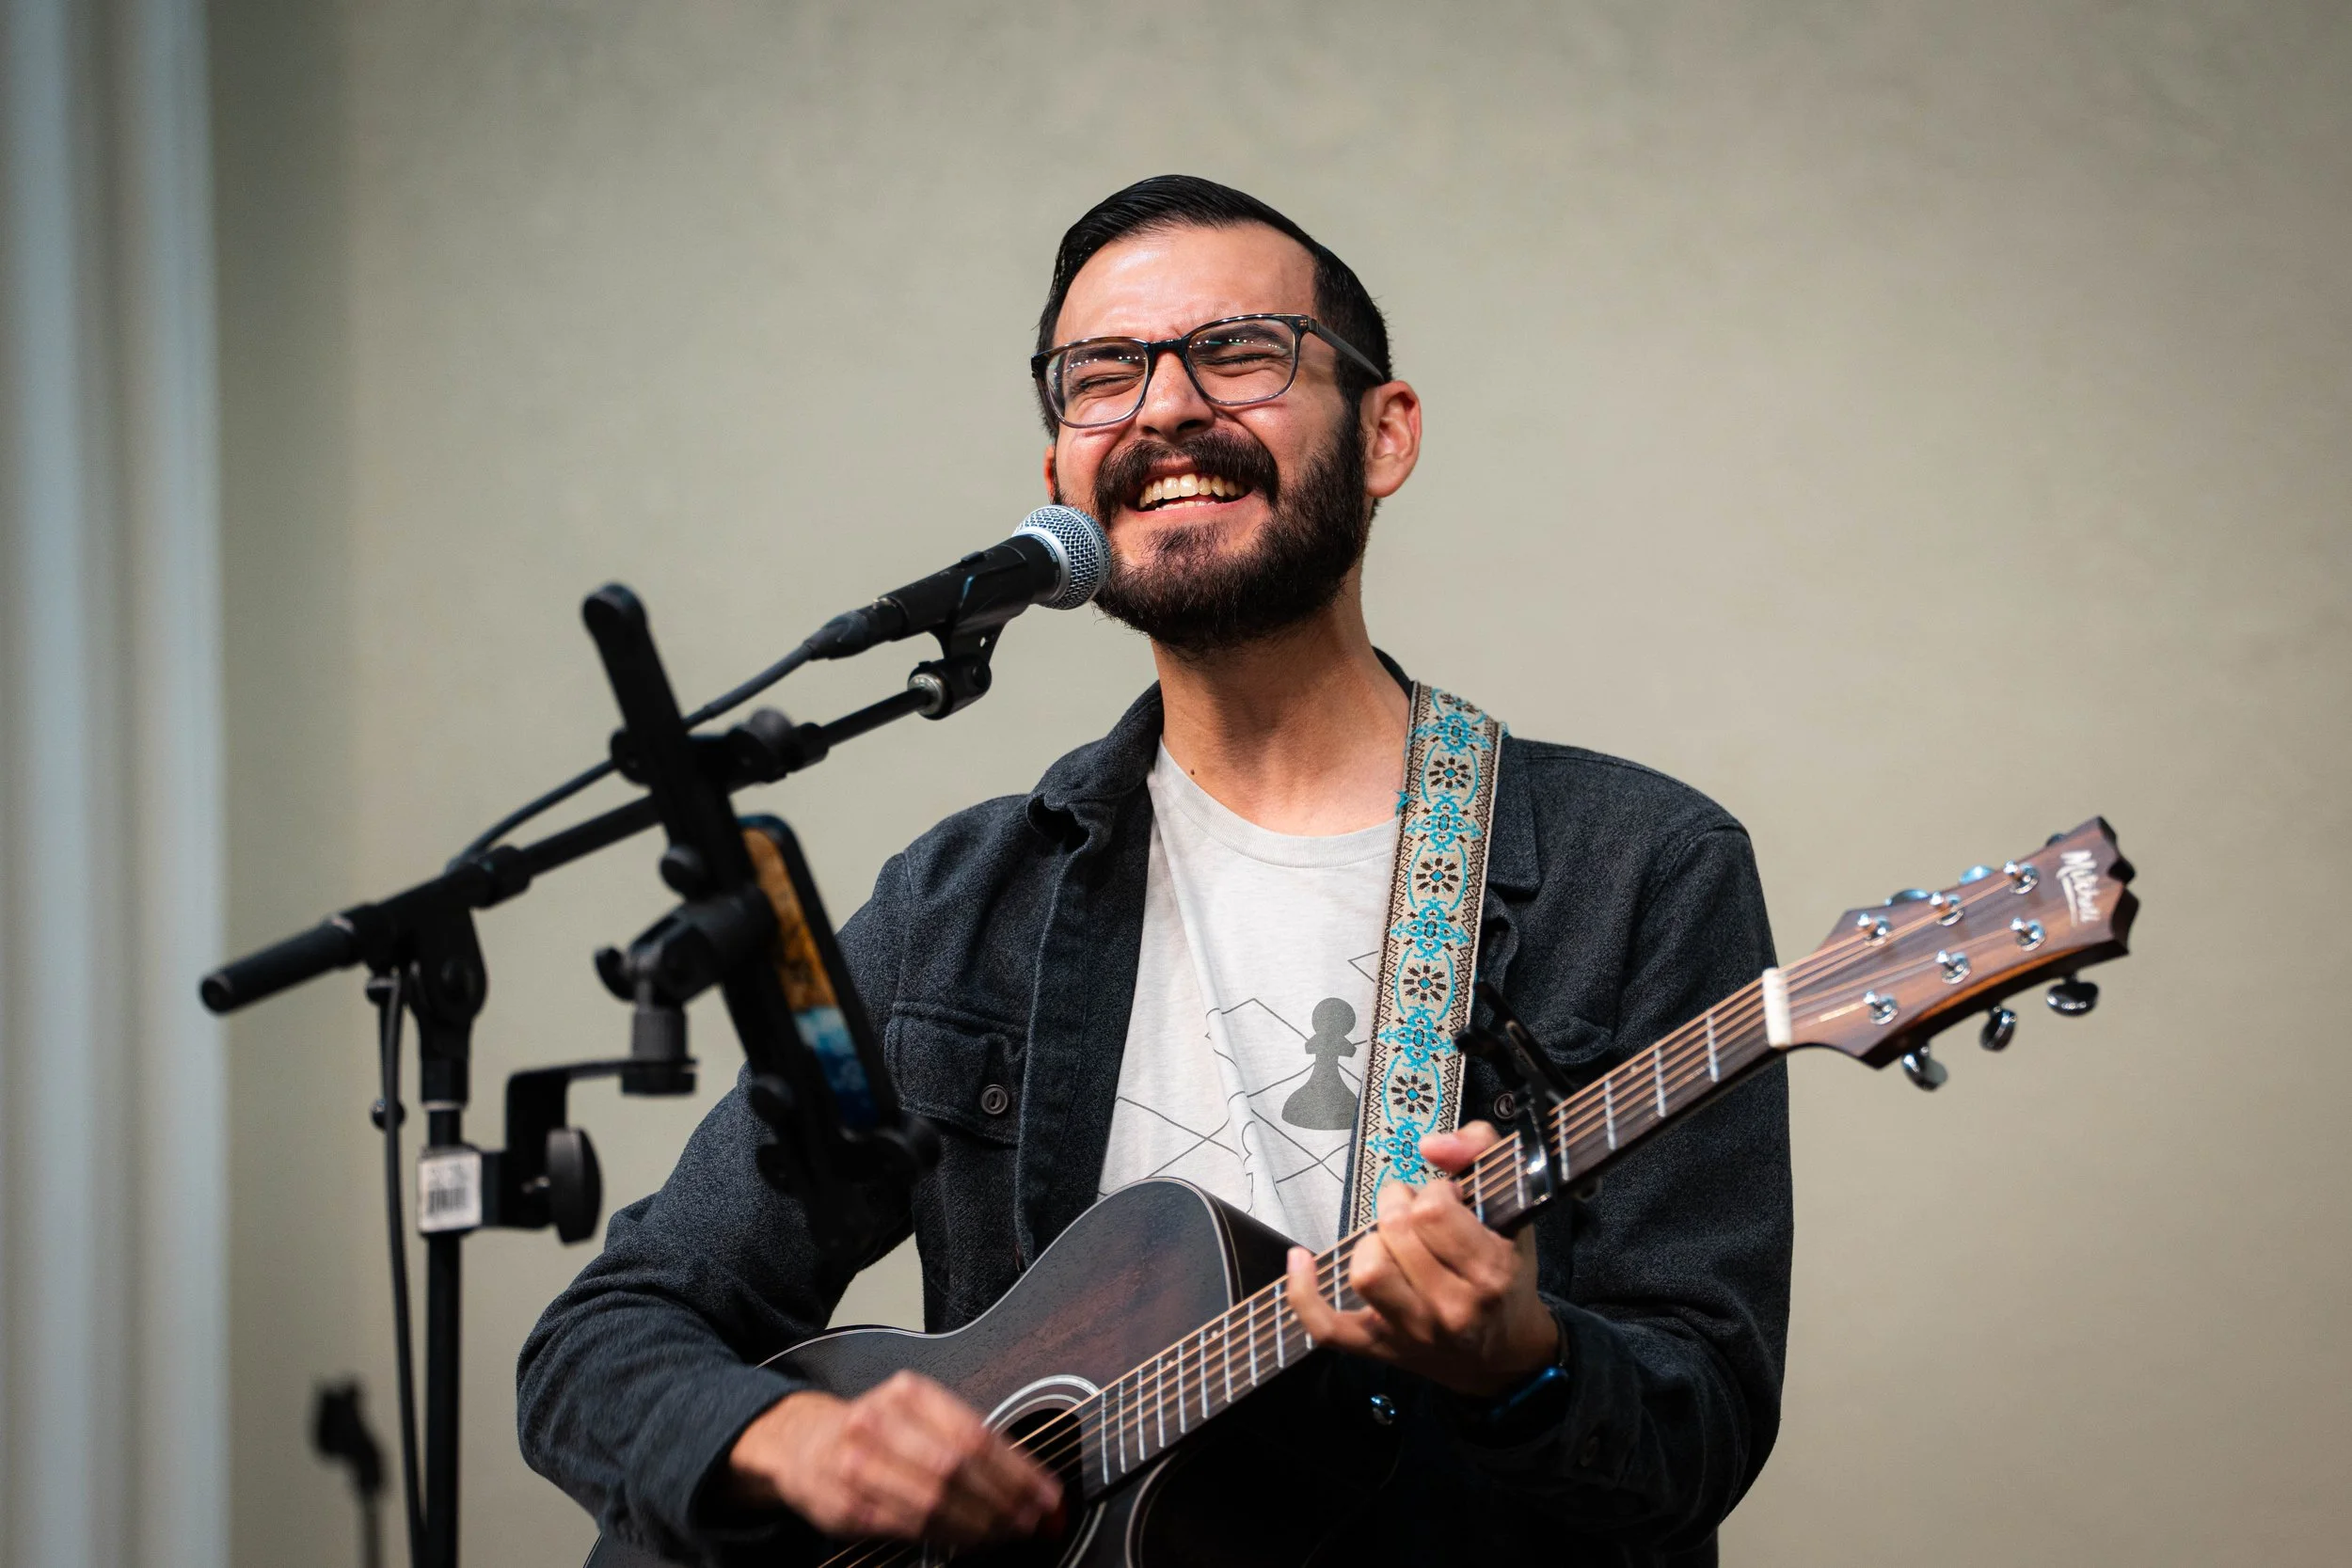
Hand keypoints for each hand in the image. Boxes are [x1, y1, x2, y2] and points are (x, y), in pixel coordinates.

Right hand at [727, 1372, 1061, 1543]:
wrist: (804, 1444)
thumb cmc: (876, 1430)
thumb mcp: (918, 1414)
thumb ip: (967, 1439)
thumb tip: (1030, 1481)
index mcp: (908, 1392)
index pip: (975, 1433)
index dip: (1018, 1470)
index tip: (1047, 1494)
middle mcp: (881, 1422)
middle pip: (957, 1467)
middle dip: (1003, 1500)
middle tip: (1032, 1519)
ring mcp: (858, 1465)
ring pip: (933, 1501)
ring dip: (979, 1524)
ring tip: (1007, 1532)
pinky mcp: (846, 1506)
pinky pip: (907, 1527)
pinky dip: (944, 1538)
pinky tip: (967, 1540)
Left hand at [1286, 1121, 1558, 1397]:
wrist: (1505, 1355)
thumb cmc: (1506, 1279)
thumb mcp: (1513, 1210)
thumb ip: (1481, 1151)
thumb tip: (1432, 1144)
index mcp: (1489, 1273)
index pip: (1434, 1210)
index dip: (1435, 1190)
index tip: (1448, 1199)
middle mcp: (1452, 1308)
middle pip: (1395, 1231)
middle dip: (1401, 1206)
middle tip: (1419, 1217)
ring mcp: (1410, 1332)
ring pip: (1366, 1270)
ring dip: (1371, 1242)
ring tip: (1392, 1243)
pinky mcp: (1377, 1348)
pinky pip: (1325, 1325)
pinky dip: (1304, 1292)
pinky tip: (1302, 1259)